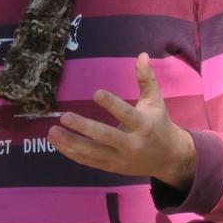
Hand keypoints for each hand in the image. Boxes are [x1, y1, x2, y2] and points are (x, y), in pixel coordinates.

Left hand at [49, 53, 196, 189]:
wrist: (171, 159)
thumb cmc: (159, 124)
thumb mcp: (155, 101)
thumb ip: (146, 79)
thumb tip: (142, 55)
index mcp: (144, 125)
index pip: (127, 115)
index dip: (112, 104)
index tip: (95, 93)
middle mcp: (132, 144)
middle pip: (106, 136)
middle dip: (84, 127)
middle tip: (64, 116)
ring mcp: (121, 158)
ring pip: (93, 152)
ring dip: (71, 142)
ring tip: (51, 131)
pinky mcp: (112, 167)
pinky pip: (89, 161)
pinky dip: (72, 153)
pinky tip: (56, 143)